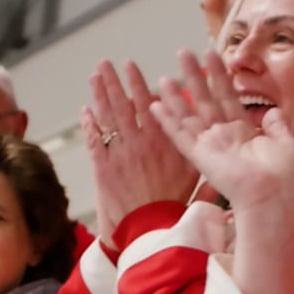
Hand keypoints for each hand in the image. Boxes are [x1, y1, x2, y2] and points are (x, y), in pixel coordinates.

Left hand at [84, 60, 199, 243]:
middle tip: (109, 62)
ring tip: (96, 74)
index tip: (135, 68)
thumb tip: (207, 138)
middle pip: (127, 104)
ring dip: (101, 93)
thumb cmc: (174, 208)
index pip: (151, 105)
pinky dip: (89, 124)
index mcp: (165, 142)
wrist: (149, 231)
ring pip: (108, 116)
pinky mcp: (103, 168)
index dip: (141, 85)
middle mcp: (142, 142)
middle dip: (117, 80)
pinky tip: (85, 109)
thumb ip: (200, 158)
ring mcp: (120, 153)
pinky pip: (94, 140)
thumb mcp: (196, 180)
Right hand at [149, 49, 293, 214]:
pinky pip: (180, 137)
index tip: (212, 53)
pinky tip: (154, 106)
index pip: (228, 98)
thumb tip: (274, 111)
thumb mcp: (285, 144)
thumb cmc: (285, 178)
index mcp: (245, 135)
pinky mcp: (200, 157)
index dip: (220, 76)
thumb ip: (277, 126)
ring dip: (175, 96)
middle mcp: (224, 139)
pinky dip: (167, 122)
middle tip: (183, 52)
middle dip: (195, 76)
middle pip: (206, 101)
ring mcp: (211, 147)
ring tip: (163, 76)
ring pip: (188, 116)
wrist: (276, 198)